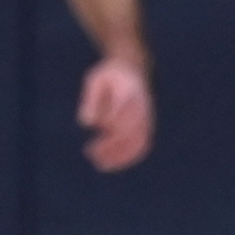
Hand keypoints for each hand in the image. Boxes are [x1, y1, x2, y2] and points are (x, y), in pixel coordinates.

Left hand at [77, 55, 152, 171]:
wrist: (133, 69)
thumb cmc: (109, 76)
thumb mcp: (95, 80)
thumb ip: (91, 100)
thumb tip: (86, 124)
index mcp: (130, 91)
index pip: (123, 112)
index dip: (110, 122)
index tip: (96, 128)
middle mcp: (143, 107)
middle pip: (131, 131)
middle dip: (111, 145)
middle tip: (90, 152)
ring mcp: (148, 118)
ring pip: (139, 143)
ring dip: (120, 156)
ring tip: (100, 164)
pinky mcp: (147, 127)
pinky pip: (141, 146)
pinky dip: (127, 158)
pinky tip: (110, 164)